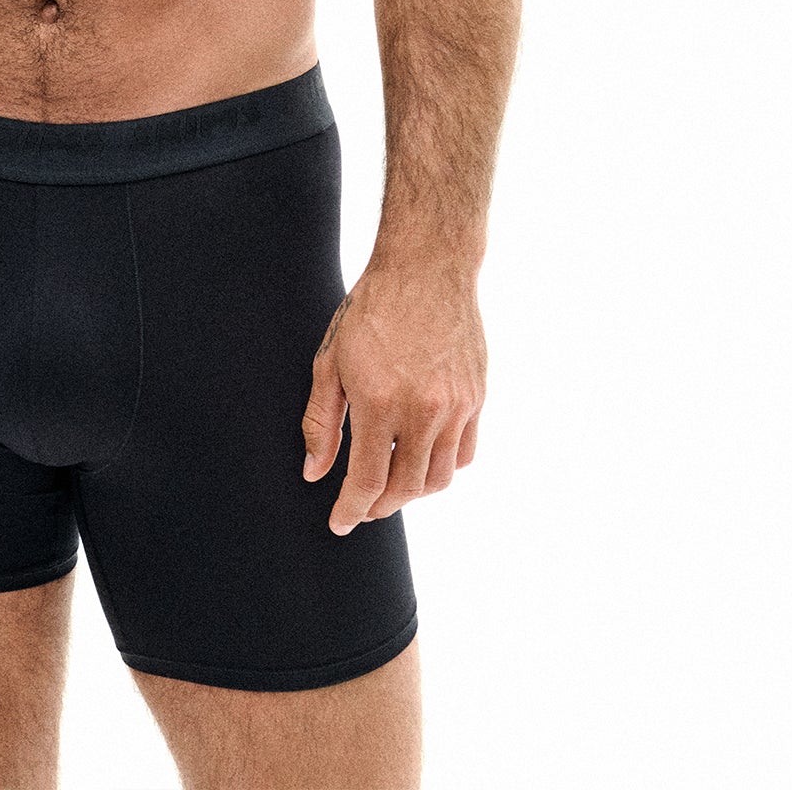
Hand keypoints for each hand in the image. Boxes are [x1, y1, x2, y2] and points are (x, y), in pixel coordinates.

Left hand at [300, 262, 486, 534]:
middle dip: (380, 506)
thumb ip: (321, 421)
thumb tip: (314, 473)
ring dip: (412, 491)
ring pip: (439, 477)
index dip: (351, 509)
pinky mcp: (476, 397)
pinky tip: (422, 458)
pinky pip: (465, 453)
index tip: (339, 523)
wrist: (425, 268)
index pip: (367, 481)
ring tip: (391, 484)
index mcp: (379, 402)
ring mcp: (456, 406)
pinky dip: (443, 466)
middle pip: (405, 488)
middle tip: (362, 506)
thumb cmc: (370, 310)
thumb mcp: (330, 361)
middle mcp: (422, 410)